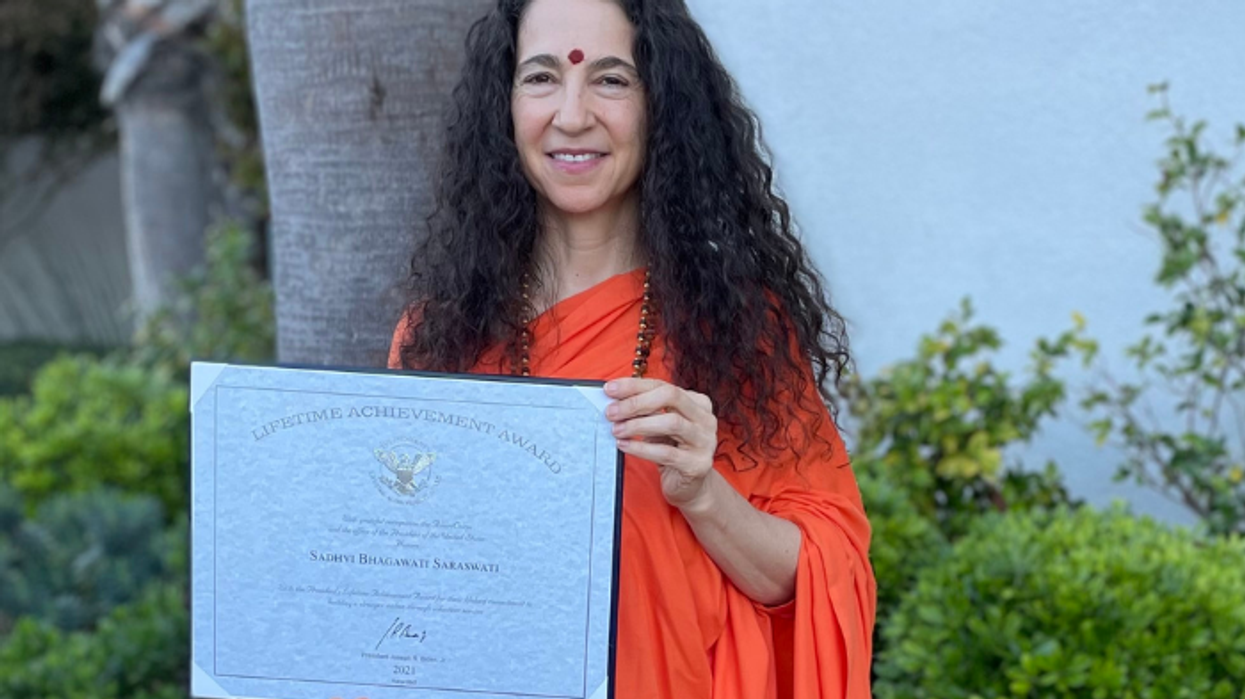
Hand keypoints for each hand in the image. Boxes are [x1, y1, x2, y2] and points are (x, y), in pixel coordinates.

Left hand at [604, 378, 717, 509]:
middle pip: (671, 397)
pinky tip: (624, 446)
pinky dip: (641, 448)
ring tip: (616, 430)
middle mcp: (705, 419)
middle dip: (636, 402)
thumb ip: (645, 410)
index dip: (634, 386)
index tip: (610, 389)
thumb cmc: (671, 450)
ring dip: (638, 425)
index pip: (663, 386)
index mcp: (697, 403)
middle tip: (611, 412)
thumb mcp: (659, 425)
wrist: (689, 486)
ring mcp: (704, 441)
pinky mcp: (698, 464)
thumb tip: (614, 400)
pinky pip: (666, 453)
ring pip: (671, 423)